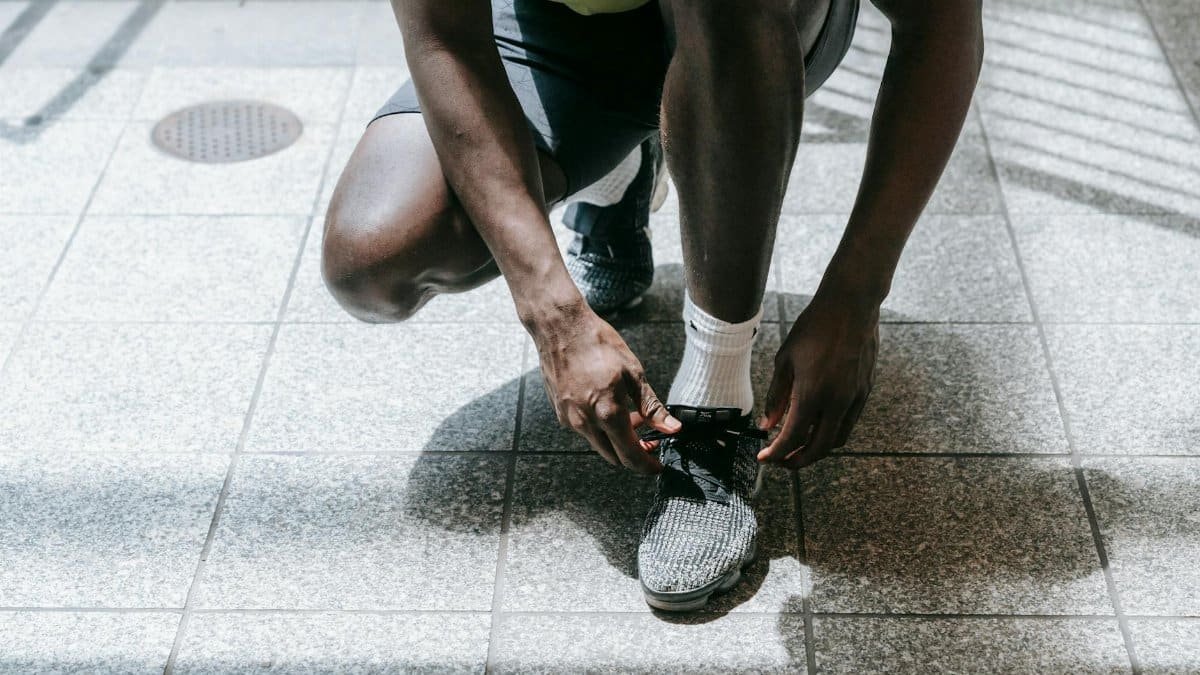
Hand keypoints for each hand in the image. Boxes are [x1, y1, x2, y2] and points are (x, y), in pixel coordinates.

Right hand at [533, 306, 680, 472]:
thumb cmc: (597, 343)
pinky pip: (584, 430)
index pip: (630, 455)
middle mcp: (585, 422)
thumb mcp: (634, 373)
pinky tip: (608, 408)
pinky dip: (600, 428)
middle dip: (633, 454)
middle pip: (613, 457)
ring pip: (598, 444)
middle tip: (649, 442)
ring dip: (616, 440)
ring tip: (631, 417)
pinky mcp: (560, 412)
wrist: (560, 328)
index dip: (647, 466)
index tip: (657, 466)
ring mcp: (569, 419)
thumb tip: (672, 428)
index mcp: (607, 412)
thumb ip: (652, 407)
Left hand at [757, 290, 878, 467]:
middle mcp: (837, 401)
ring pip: (837, 439)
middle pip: (819, 448)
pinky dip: (832, 432)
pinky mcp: (865, 390)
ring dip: (817, 449)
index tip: (764, 458)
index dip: (777, 454)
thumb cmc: (814, 328)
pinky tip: (817, 425)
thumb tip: (768, 424)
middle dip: (798, 461)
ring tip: (799, 446)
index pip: (793, 437)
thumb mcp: (785, 360)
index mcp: (813, 394)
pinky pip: (849, 422)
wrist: (851, 305)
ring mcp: (855, 397)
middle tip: (782, 462)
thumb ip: (777, 396)